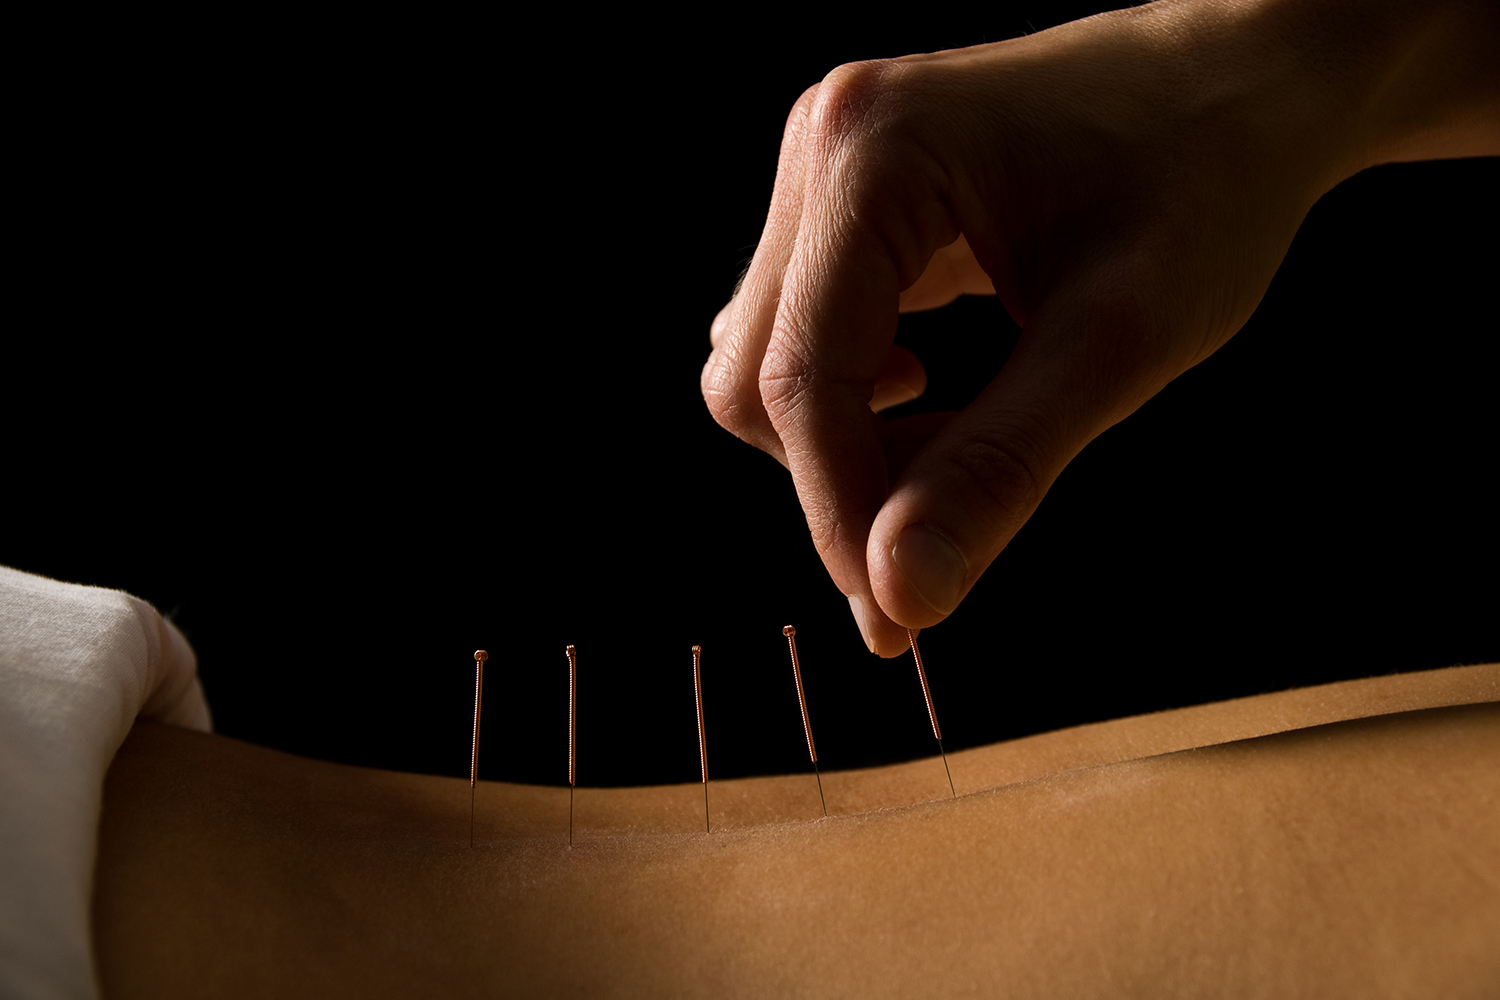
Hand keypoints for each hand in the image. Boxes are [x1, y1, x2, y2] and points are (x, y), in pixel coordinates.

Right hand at [701, 0, 1499, 654]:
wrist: (1243, 81)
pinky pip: (805, 333)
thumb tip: (897, 593)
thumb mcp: (1118, 340)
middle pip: (758, 379)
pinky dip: (861, 401)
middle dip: (845, 479)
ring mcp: (825, 167)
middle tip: (954, 531)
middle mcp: (824, 144)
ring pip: (771, 366)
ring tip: (967, 446)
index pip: (802, 378)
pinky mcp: (844, 199)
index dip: (839, 512)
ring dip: (854, 443)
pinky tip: (939, 400)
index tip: (899, 615)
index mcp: (875, 152)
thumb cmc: (1204, 183)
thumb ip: (998, 467)